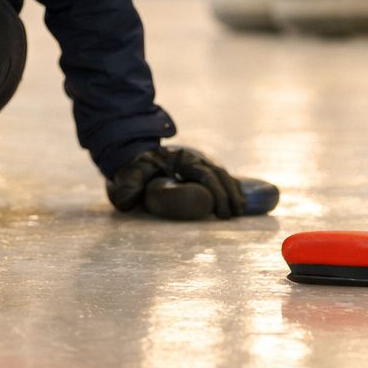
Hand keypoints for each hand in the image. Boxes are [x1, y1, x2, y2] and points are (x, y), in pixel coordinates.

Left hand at [107, 146, 267, 219]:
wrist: (138, 153)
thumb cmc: (136, 168)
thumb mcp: (129, 175)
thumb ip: (127, 188)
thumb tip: (126, 203)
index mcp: (181, 158)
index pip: (206, 175)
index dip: (217, 193)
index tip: (222, 212)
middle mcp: (194, 157)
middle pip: (219, 174)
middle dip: (230, 193)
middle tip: (236, 214)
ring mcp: (199, 160)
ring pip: (222, 174)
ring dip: (233, 190)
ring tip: (241, 210)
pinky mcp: (201, 166)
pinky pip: (220, 175)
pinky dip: (230, 186)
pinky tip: (238, 200)